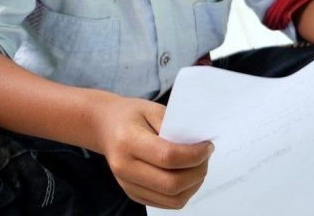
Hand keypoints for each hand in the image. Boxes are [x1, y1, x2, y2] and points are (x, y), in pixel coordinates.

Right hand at [92, 95, 211, 209]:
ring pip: (173, 199)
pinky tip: (186, 175)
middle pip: (172, 184)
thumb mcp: (152, 109)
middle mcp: (124, 167)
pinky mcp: (133, 194)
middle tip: (206, 157)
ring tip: (198, 166)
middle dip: (198, 172)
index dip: (194, 155)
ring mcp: (127, 184)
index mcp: (127, 141)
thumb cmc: (131, 115)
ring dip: (193, 185)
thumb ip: (175, 127)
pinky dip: (183, 192)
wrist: (105, 126)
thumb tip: (200, 146)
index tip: (208, 146)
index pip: (168, 157)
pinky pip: (167, 203)